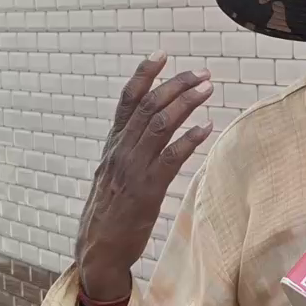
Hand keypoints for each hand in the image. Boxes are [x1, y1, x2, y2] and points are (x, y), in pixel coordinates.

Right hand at [76, 51, 214, 300]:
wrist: (97, 251)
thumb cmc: (109, 213)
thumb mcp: (113, 174)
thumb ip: (128, 150)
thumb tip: (146, 130)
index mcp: (113, 146)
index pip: (127, 101)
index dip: (144, 75)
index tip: (162, 54)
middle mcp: (121, 152)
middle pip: (148, 107)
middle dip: (176, 85)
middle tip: (202, 74)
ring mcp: (132, 170)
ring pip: (159, 126)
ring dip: (185, 104)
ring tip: (207, 90)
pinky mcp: (147, 190)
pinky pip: (169, 158)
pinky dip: (189, 140)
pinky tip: (206, 128)